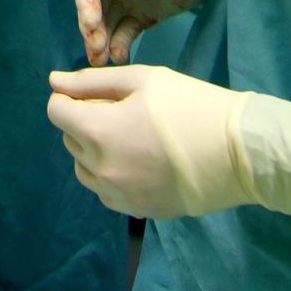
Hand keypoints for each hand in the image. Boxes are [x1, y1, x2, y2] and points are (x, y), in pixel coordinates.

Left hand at [47, 65, 290, 227]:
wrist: (236, 152)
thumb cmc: (189, 105)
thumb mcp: (142, 79)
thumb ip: (92, 82)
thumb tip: (54, 81)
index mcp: (98, 131)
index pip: (57, 112)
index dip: (70, 97)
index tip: (96, 93)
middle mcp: (100, 168)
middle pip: (70, 139)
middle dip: (84, 120)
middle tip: (122, 109)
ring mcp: (117, 195)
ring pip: (84, 168)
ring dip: (94, 149)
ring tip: (131, 135)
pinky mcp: (136, 210)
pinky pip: (106, 191)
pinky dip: (111, 173)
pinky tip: (140, 160)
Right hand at [75, 0, 229, 66]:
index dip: (85, 1)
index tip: (90, 24)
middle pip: (92, 3)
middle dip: (91, 27)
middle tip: (97, 50)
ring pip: (105, 21)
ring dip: (100, 40)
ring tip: (102, 61)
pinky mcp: (142, 13)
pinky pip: (125, 31)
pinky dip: (120, 44)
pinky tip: (120, 56)